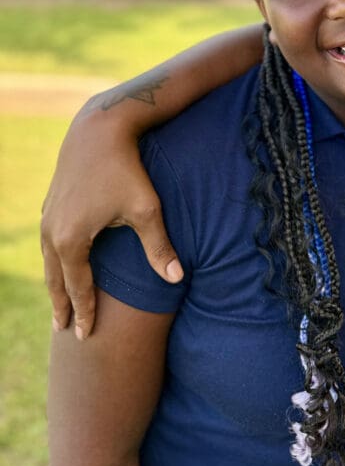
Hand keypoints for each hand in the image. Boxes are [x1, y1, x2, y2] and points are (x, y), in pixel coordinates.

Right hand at [41, 104, 181, 339]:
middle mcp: (51, 233)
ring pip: (49, 262)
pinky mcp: (50, 204)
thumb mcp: (146, 210)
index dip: (84, 312)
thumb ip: (159, 247)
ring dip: (55, 284)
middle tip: (63, 330)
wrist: (99, 130)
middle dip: (62, 306)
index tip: (86, 335)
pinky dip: (54, 261)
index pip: (78, 288)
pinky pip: (49, 243)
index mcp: (71, 241)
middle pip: (55, 280)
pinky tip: (60, 265)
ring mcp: (47, 218)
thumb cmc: (126, 170)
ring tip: (60, 305)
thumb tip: (178, 278)